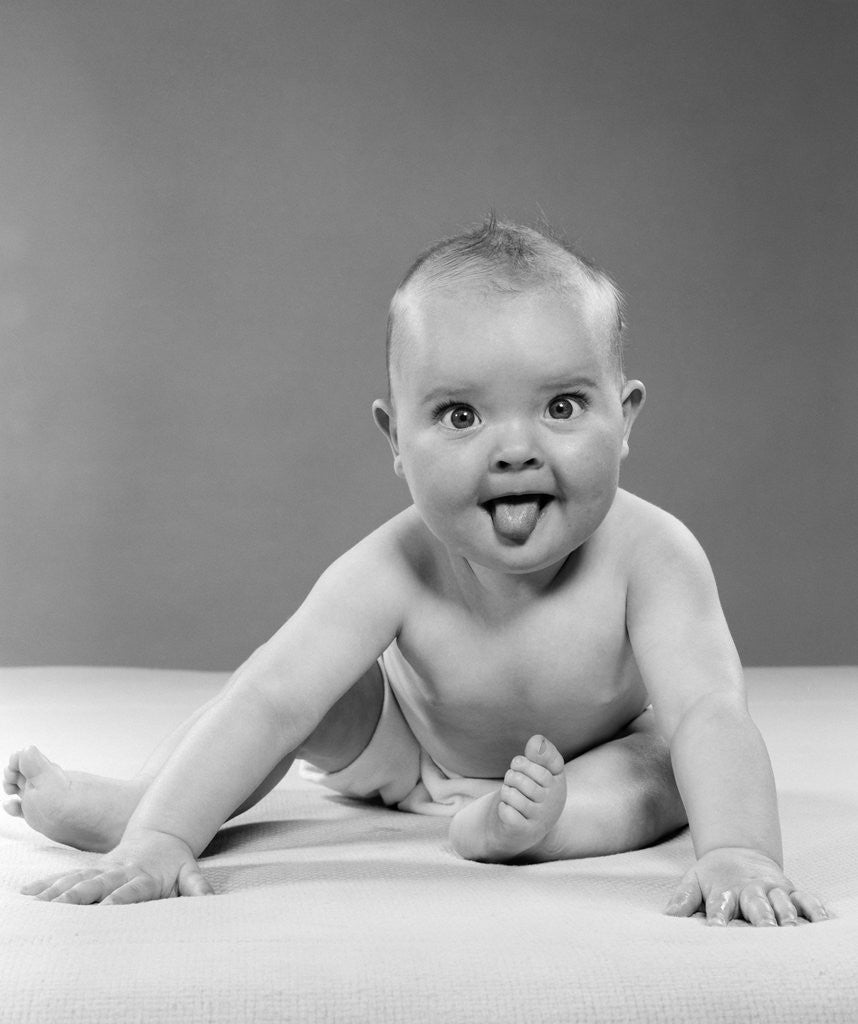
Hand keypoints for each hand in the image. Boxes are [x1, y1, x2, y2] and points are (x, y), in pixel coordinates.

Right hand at [20, 829, 212, 905]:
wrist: (162, 831)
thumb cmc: (175, 860)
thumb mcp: (191, 871)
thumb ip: (198, 887)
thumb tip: (209, 902)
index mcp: (144, 875)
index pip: (131, 890)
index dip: (119, 899)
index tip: (106, 909)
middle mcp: (120, 871)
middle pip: (97, 883)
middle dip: (78, 895)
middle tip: (58, 907)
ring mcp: (103, 869)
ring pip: (77, 879)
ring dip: (56, 891)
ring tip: (36, 904)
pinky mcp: (92, 869)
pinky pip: (67, 876)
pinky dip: (48, 884)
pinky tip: (28, 894)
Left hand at [665, 846, 828, 925]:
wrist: (736, 852)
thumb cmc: (712, 877)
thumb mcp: (693, 881)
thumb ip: (682, 899)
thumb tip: (668, 916)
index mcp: (725, 889)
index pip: (721, 905)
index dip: (720, 917)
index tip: (719, 929)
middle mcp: (750, 889)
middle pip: (756, 905)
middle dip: (761, 918)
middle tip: (765, 932)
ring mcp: (772, 889)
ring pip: (782, 902)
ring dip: (788, 916)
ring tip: (793, 931)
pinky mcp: (790, 889)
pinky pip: (806, 899)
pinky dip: (815, 909)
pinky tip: (823, 922)